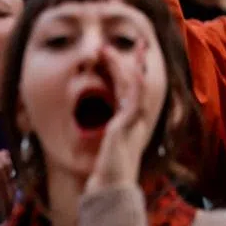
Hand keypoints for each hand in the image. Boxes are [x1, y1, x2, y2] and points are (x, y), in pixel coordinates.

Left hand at [86, 39, 157, 193]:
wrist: (109, 185)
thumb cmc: (104, 168)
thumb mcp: (102, 143)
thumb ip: (102, 130)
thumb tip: (89, 122)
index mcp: (128, 119)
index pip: (131, 88)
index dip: (129, 69)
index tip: (124, 52)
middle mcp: (134, 116)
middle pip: (135, 81)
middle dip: (133, 60)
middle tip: (133, 41)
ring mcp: (133, 119)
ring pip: (132, 84)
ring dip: (122, 64)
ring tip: (108, 48)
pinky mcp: (129, 122)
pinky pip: (135, 96)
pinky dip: (133, 81)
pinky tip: (129, 68)